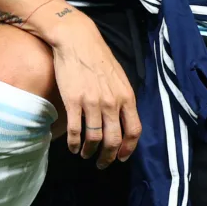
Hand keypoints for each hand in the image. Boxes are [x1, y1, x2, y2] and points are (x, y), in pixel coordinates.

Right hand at [49, 21, 141, 167]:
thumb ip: (122, 99)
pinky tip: (71, 147)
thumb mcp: (119, 79)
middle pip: (114, 139)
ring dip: (89, 152)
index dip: (128, 148)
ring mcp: (92, 103)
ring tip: (85, 155)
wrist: (78, 42)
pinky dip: (73, 143)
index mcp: (127, 97)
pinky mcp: (73, 101)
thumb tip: (124, 119)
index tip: (122, 157)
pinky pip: (75, 130)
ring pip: (94, 138)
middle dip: (108, 157)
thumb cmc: (99, 59)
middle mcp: (112, 103)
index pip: (134, 130)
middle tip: (102, 164)